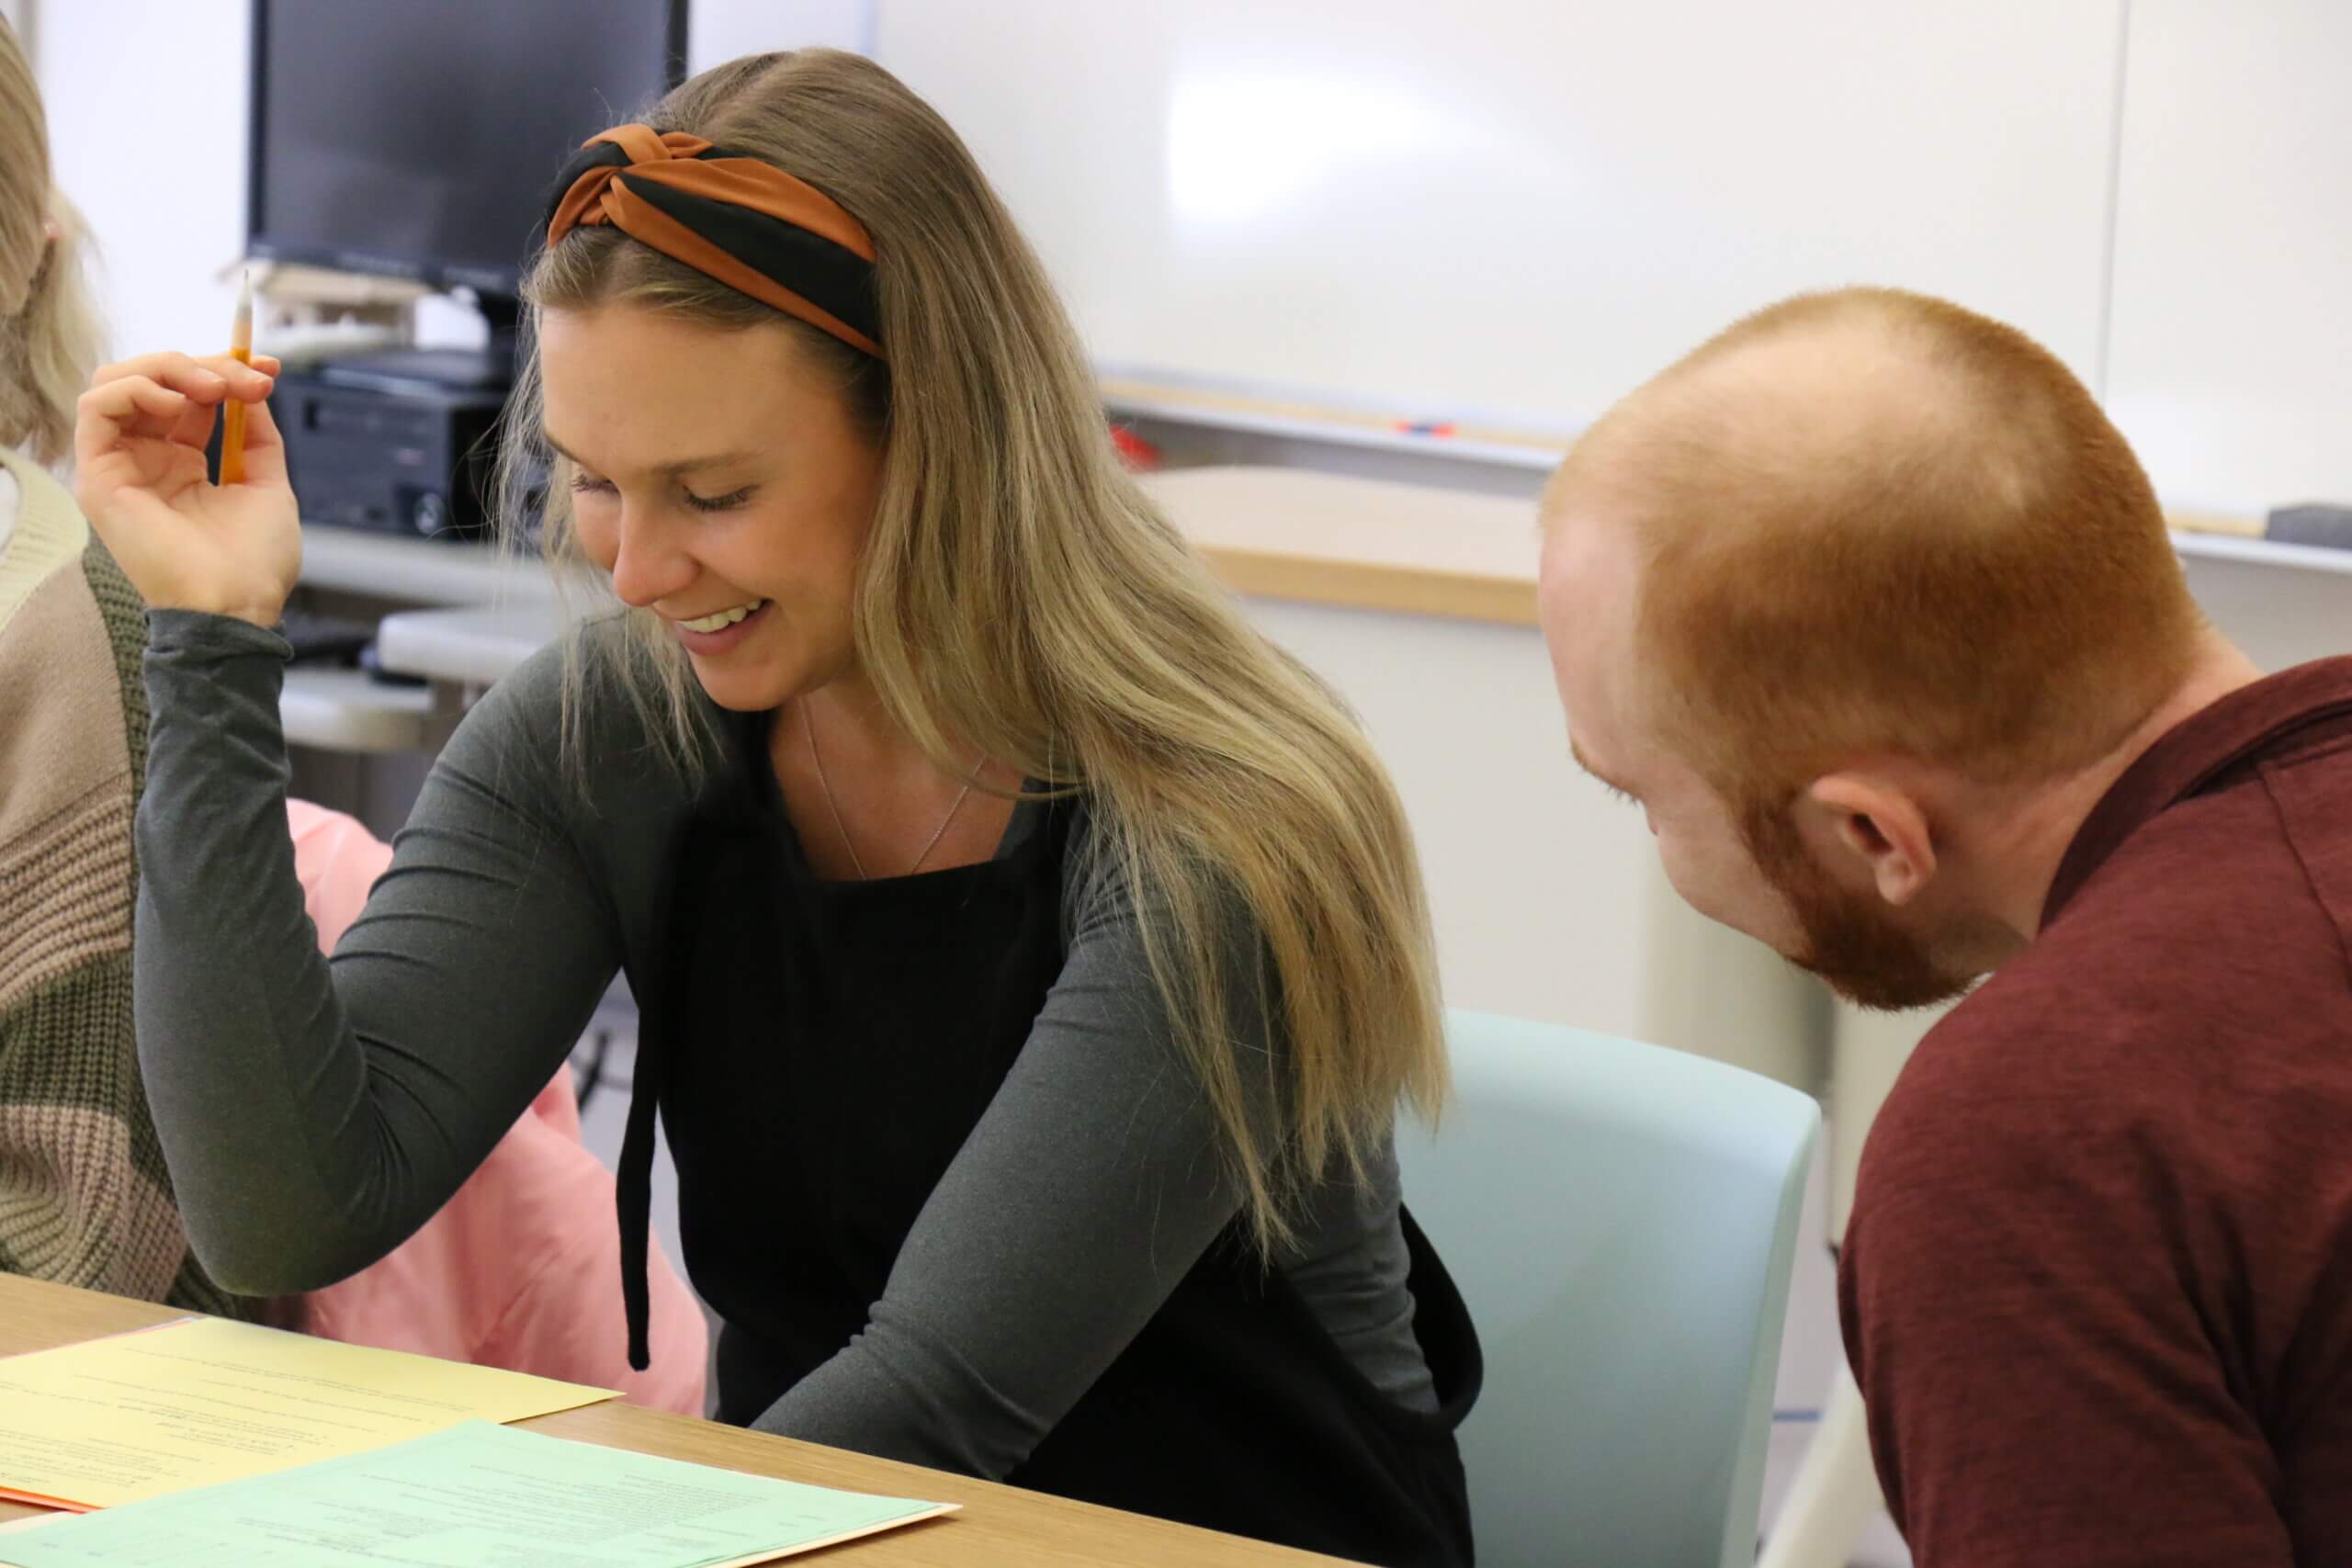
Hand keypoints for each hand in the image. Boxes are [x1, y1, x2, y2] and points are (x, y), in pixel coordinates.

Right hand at [74, 351, 299, 627]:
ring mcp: (119, 467)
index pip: (188, 396)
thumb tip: (253, 391)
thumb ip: (256, 437)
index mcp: (181, 464)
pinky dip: (136, 390)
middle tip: (245, 378)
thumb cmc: (254, 562)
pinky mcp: (97, 476)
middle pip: (152, 381)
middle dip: (202, 365)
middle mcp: (145, 460)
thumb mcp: (268, 485)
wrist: (236, 605)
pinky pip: (96, 407)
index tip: (270, 371)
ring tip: (213, 389)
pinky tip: (177, 405)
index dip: (225, 372)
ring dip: (169, 369)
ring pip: (117, 382)